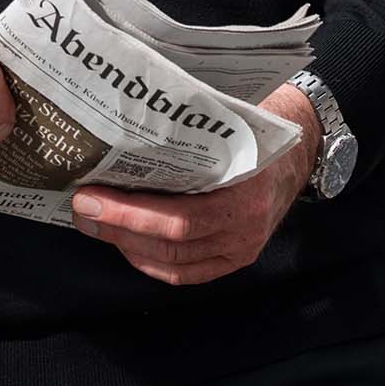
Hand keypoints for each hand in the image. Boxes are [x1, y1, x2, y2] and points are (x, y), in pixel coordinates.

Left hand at [70, 82, 320, 285]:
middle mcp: (246, 227)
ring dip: (128, 247)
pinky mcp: (238, 257)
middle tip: (79, 208)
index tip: (88, 196)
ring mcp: (244, 247)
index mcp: (246, 188)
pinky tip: (126, 244)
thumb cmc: (260, 118)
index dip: (128, 213)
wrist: (305, 141)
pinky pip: (189, 273)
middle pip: (171, 243)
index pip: (179, 217)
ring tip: (93, 224)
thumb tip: (127, 112)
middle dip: (117, 228)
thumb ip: (190, 122)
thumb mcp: (231, 114)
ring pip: (175, 263)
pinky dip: (152, 262)